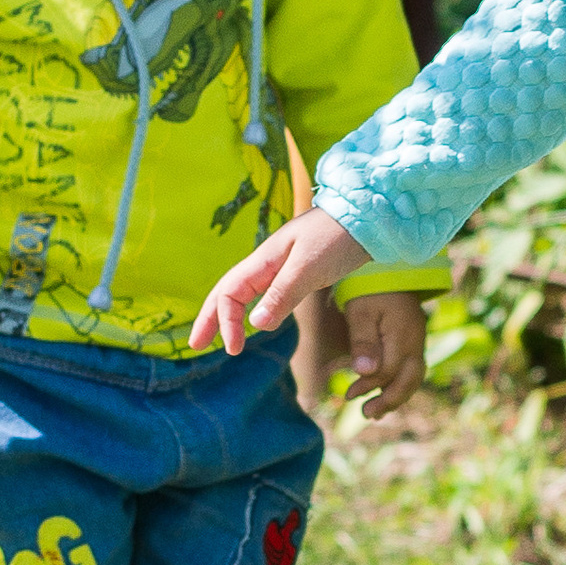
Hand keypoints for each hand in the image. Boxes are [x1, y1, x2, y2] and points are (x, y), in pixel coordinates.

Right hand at [190, 207, 371, 357]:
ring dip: (228, 314)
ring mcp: (283, 266)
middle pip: (228, 291)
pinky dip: (253, 308)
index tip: (234, 349)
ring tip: (219, 336)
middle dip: (210, 318)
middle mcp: (268, 262)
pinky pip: (266, 292)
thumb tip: (255, 324)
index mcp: (264, 259)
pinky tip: (255, 318)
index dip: (225, 322)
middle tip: (195, 345)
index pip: (230, 293)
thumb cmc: (339, 236)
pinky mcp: (300, 271)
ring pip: (246, 292)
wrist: (370, 215)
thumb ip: (282, 294)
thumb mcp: (309, 267)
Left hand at [342, 289, 426, 420]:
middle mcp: (416, 341)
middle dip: (390, 400)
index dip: (369, 385)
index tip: (348, 394)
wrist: (388, 269)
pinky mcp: (415, 340)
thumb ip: (362, 342)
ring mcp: (418, 341)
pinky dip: (401, 384)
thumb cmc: (369, 289)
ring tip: (376, 411)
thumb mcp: (359, 312)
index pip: (388, 371)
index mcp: (402, 335)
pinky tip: (386, 392)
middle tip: (368, 414)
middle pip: (410, 380)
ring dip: (397, 396)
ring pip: (415, 377)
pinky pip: (413, 368)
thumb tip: (365, 372)